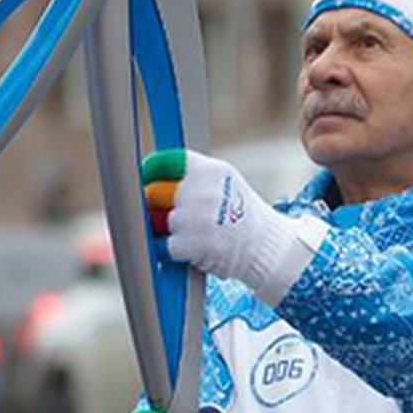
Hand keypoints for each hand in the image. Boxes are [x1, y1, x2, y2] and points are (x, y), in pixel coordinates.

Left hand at [142, 148, 324, 305]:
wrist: (267, 248)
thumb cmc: (240, 214)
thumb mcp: (223, 182)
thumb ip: (191, 176)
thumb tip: (147, 175)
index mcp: (210, 171)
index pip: (162, 163)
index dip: (148, 174)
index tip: (144, 181)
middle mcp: (201, 191)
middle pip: (153, 193)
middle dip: (154, 205)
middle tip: (169, 214)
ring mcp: (195, 218)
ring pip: (154, 221)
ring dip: (163, 229)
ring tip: (188, 233)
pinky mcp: (190, 244)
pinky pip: (160, 245)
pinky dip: (166, 250)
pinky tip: (185, 249)